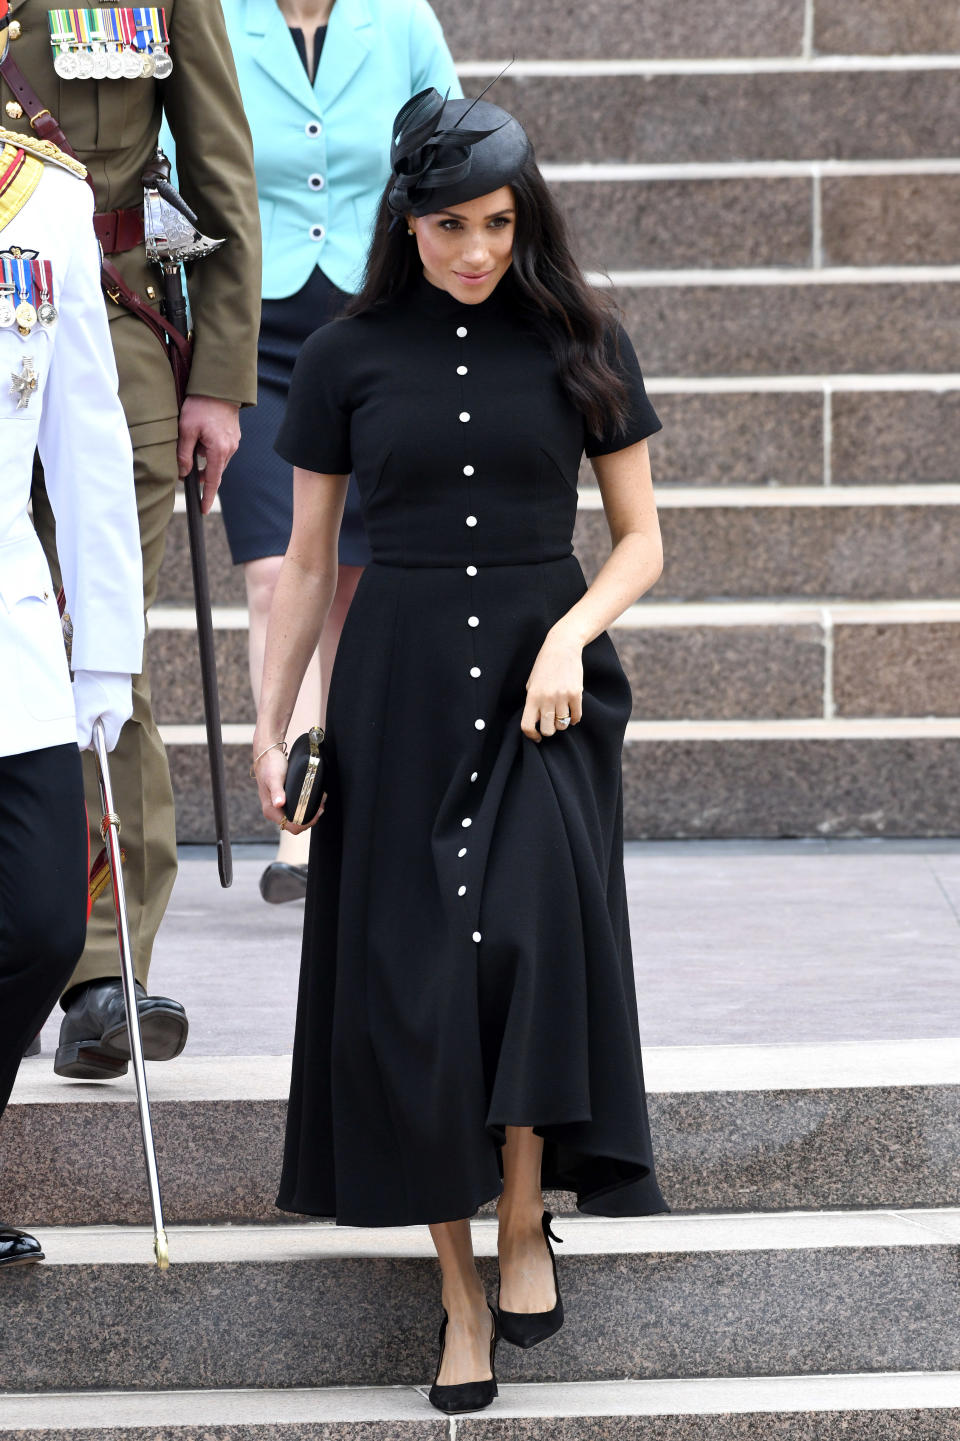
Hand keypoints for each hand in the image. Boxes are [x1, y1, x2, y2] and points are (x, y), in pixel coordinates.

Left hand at [73, 670, 132, 751]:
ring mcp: (124, 701)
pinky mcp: (120, 691)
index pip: (108, 745)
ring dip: (91, 710)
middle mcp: (125, 712)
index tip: (82, 731)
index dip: (93, 743)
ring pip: (104, 715)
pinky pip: (106, 704)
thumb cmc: (94, 684)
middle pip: (106, 729)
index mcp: (118, 720)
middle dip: (91, 723)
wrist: (104, 656)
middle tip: (81, 710)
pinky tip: (89, 689)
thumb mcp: (84, 711)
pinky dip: (95, 701)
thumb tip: (81, 747)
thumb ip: (83, 732)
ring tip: (83, 696)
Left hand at [177, 395, 240, 512]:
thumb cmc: (201, 406)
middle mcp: (230, 449)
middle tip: (187, 470)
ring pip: (217, 459)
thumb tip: (182, 473)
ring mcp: (234, 442)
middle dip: (202, 473)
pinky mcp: (233, 435)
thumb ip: (184, 454)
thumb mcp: (186, 430)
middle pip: (214, 471)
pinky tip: (203, 435)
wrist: (219, 387)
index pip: (212, 481)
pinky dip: (211, 449)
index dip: (207, 496)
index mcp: (219, 451)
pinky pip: (221, 449)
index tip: (203, 509)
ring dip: (205, 458)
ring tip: (194, 442)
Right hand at [252, 742, 323, 833]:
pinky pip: (298, 810)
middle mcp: (274, 812)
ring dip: (311, 812)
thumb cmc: (270, 765)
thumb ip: (276, 791)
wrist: (267, 756)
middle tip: (321, 804)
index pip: (291, 826)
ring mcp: (279, 808)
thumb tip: (278, 803)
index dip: (306, 823)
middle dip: (311, 817)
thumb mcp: (274, 777)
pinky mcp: (284, 803)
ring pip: (298, 818)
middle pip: (296, 825)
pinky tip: (314, 798)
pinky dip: (307, 806)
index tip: (317, 811)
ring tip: (320, 800)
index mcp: (271, 810)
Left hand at [521, 628, 583, 741]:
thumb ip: (532, 702)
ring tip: (560, 714)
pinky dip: (574, 718)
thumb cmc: (544, 666)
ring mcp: (562, 697)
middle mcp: (546, 698)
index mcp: (532, 696)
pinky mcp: (576, 694)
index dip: (532, 736)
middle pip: (548, 730)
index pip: (527, 726)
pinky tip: (571, 713)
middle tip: (550, 723)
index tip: (537, 736)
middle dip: (549, 730)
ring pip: (562, 724)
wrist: (562, 647)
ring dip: (562, 723)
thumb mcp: (531, 683)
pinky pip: (576, 717)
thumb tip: (536, 721)